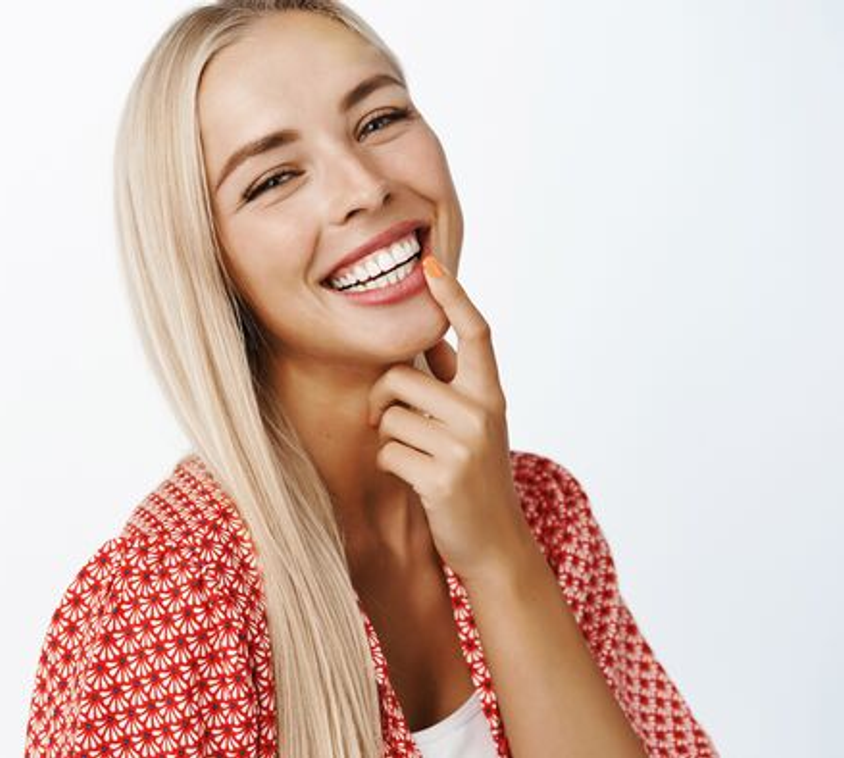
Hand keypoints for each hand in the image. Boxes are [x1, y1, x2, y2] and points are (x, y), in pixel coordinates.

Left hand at [366, 253, 533, 584]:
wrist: (496, 545)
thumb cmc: (475, 480)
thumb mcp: (476, 427)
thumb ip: (455, 387)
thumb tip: (433, 341)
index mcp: (492, 395)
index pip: (477, 333)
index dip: (453, 297)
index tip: (432, 264)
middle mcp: (483, 413)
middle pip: (400, 377)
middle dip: (381, 399)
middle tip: (389, 421)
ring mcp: (464, 445)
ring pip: (390, 417)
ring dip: (388, 439)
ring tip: (416, 459)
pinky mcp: (442, 476)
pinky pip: (387, 452)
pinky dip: (389, 466)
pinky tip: (414, 481)